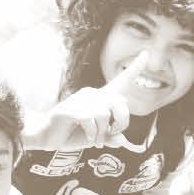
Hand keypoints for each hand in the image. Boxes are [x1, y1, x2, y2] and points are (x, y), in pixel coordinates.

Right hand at [37, 49, 151, 149]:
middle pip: (119, 102)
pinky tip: (87, 137)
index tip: (147, 54)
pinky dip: (92, 134)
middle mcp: (92, 95)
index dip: (135, 69)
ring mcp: (79, 100)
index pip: (121, 82)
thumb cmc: (72, 134)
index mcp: (101, 98)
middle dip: (121, 123)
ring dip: (103, 133)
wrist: (46, 137)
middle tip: (111, 135)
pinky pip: (89, 119)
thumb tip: (122, 140)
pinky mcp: (69, 109)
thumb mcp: (96, 138)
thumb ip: (110, 138)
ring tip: (94, 139)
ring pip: (104, 114)